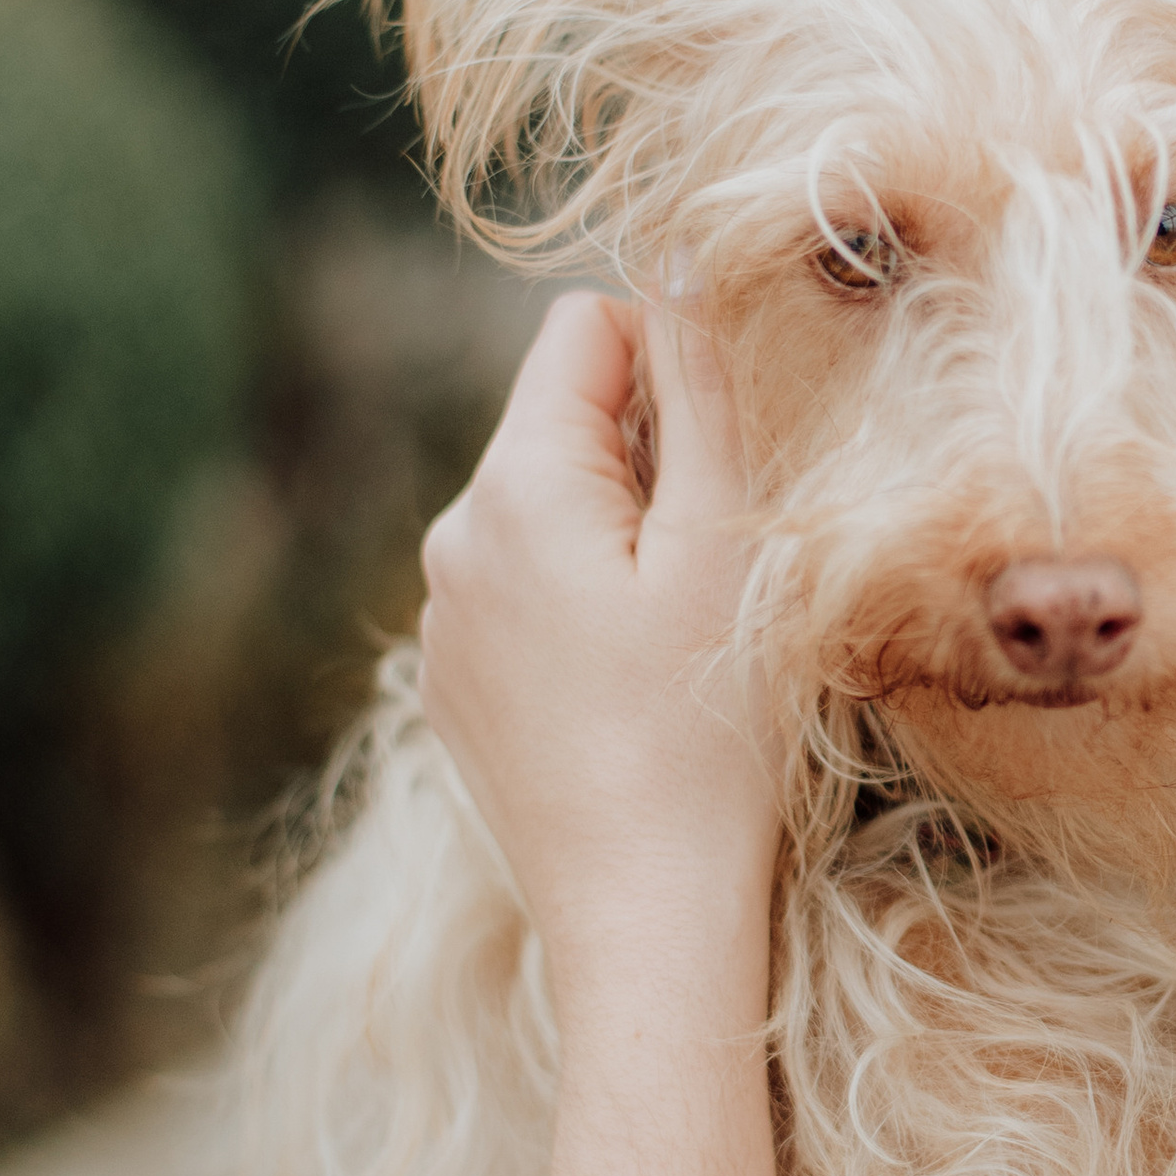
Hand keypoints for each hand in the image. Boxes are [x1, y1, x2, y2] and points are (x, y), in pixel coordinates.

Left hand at [418, 294, 778, 1013]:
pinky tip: (635, 694)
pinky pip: (527, 595)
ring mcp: (446, 620)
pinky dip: (586, 612)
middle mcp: (453, 538)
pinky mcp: (458, 688)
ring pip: (550, 513)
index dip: (675, 368)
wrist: (644, 915)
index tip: (729, 463)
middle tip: (720, 570)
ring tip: (681, 643)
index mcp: (515, 486)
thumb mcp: (727, 545)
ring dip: (622, 541)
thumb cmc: (708, 732)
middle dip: (650, 463)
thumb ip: (701, 391)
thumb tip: (682, 259)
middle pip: (565, 424)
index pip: (585, 331)